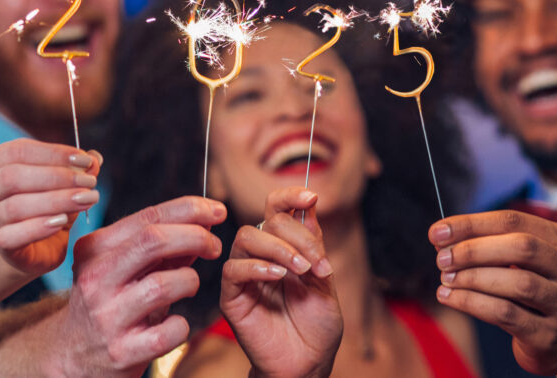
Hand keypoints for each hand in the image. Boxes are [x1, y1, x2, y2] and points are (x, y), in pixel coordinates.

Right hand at [0, 138, 101, 275]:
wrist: (28, 247)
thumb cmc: (42, 206)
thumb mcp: (61, 183)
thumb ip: (75, 168)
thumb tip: (95, 158)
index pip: (18, 151)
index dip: (54, 153)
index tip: (86, 160)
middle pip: (13, 177)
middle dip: (56, 177)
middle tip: (89, 182)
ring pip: (15, 206)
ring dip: (56, 201)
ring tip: (85, 199)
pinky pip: (14, 235)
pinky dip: (40, 227)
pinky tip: (63, 222)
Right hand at [49, 196, 226, 376]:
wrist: (72, 355)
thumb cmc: (107, 302)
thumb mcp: (122, 267)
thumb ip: (159, 246)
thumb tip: (204, 222)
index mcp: (94, 249)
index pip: (148, 218)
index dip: (190, 209)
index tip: (216, 211)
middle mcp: (96, 279)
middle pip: (154, 241)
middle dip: (195, 237)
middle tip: (214, 246)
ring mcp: (107, 317)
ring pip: (164, 284)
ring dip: (189, 281)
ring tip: (188, 286)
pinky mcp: (122, 351)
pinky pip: (171, 330)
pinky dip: (182, 325)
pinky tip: (174, 324)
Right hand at [221, 187, 341, 377]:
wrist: (308, 364)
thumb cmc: (317, 327)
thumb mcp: (324, 279)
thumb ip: (314, 244)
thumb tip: (309, 203)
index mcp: (284, 247)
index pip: (276, 209)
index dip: (289, 196)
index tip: (310, 196)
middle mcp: (262, 256)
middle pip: (265, 220)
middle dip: (296, 236)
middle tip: (316, 263)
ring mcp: (245, 275)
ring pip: (245, 238)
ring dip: (278, 249)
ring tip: (300, 271)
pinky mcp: (232, 296)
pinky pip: (233, 269)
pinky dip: (257, 267)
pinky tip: (278, 278)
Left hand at [429, 211, 556, 374]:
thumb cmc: (538, 291)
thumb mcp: (529, 261)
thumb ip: (494, 243)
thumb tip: (443, 236)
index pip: (514, 221)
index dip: (471, 224)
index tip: (437, 231)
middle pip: (522, 247)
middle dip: (473, 250)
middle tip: (442, 258)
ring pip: (517, 282)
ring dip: (472, 277)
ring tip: (445, 278)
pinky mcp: (551, 336)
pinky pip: (506, 314)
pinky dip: (471, 302)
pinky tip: (449, 297)